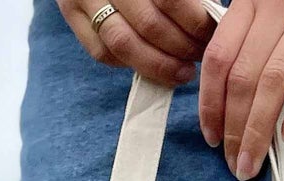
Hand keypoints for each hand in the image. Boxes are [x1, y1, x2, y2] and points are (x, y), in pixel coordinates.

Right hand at [57, 0, 213, 88]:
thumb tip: (210, 11)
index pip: (171, 0)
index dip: (195, 22)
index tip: (211, 33)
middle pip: (149, 25)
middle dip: (180, 47)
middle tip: (199, 55)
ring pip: (124, 44)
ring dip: (158, 65)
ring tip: (181, 72)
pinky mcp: (72, 14)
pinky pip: (102, 52)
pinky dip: (129, 64)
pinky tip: (151, 65)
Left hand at [199, 0, 283, 177]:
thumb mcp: (273, 13)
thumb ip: (249, 47)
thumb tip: (226, 108)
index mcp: (251, 1)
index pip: (218, 57)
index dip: (210, 103)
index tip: (212, 137)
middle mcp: (277, 5)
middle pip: (243, 76)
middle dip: (234, 128)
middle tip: (235, 163)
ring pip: (274, 80)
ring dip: (258, 129)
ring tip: (253, 162)